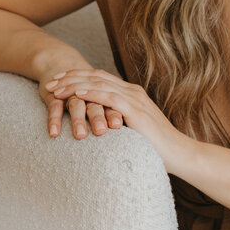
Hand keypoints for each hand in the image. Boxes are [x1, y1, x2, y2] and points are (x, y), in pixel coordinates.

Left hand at [44, 67, 189, 164]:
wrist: (179, 153)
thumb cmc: (156, 147)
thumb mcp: (132, 131)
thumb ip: (118, 123)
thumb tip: (100, 128)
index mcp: (131, 94)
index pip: (99, 78)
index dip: (77, 77)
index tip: (58, 80)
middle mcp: (132, 91)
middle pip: (95, 76)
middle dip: (70, 77)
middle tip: (50, 82)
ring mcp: (134, 99)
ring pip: (98, 84)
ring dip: (74, 84)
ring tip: (55, 88)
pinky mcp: (135, 111)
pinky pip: (108, 97)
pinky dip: (91, 93)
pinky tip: (75, 94)